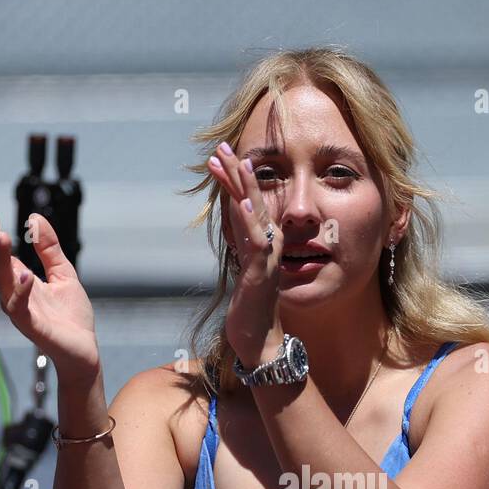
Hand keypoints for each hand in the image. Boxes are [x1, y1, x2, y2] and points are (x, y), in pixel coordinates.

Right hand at [0, 212, 100, 384]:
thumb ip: (49, 249)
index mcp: (21, 282)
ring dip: (0, 259)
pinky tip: (25, 275)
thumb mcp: (63, 273)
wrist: (84, 352)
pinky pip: (20, 308)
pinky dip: (21, 291)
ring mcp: (21, 311)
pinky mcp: (32, 327)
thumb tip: (35, 218)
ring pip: (4, 282)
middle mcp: (15, 295)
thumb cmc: (72, 317)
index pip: (1, 256)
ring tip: (1, 235)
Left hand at [206, 143, 283, 355]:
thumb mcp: (243, 268)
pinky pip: (255, 242)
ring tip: (232, 162)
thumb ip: (240, 244)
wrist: (260, 342)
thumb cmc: (250, 309)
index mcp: (263, 243)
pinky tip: (241, 201)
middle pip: (252, 200)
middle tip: (222, 146)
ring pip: (255, 214)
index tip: (220, 156)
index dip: (235, 179)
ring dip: (242, 187)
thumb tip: (231, 220)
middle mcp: (268, 245)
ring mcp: (266, 258)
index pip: (248, 203)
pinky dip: (249, 220)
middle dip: (237, 173)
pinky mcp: (261, 273)